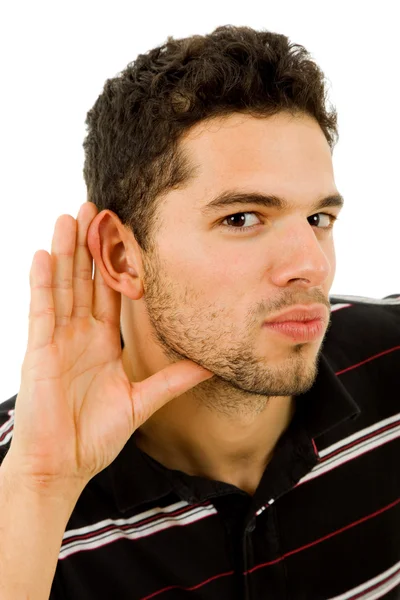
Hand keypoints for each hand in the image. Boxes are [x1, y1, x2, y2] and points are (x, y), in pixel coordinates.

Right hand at [6, 202, 213, 494]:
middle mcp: (80, 334)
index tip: (126, 233)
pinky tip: (45, 254)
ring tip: (72, 216)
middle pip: (86, 279)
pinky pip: (40, 309)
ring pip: (63, 285)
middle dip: (90, 244)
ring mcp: (58, 339)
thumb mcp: (143, 401)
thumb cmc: (96, 436)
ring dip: (66, 251)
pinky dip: (42, 282)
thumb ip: (174, 379)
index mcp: (103, 343)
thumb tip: (211, 364)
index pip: (111, 292)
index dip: (117, 263)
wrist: (64, 466)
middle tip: (98, 207)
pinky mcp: (39, 350)